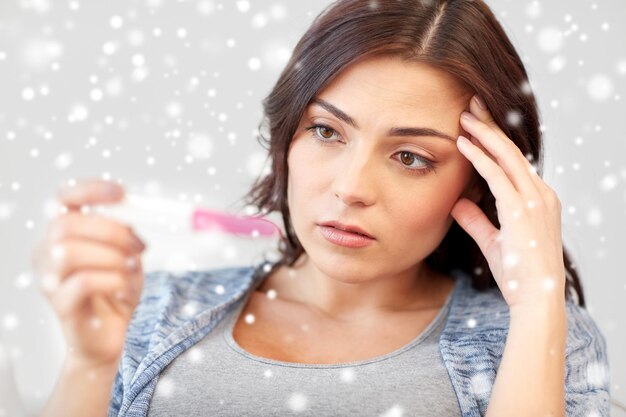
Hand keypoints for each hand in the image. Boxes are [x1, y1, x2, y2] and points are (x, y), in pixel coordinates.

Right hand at [31, 178, 146, 366]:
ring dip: (111, 257)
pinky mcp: (61, 305)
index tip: (122, 193)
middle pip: (67, 225)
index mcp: (64, 234)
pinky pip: (83, 283)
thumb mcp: (128, 254)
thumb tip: (137, 212)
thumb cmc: (117, 290)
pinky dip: (113, 281)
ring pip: (69, 252)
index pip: (64, 198)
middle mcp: (48, 253)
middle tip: (140, 246)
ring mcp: (50, 280)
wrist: (111, 334)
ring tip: (132, 270)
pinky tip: (126, 290)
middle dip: (111, 231)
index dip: (90, 190)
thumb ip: (126, 232)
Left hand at [450, 95, 565, 308]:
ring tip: (463, 115)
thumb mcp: (492, 241)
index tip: (476, 124)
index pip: (514, 162)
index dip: (495, 140)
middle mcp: (540, 194)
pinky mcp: (521, 210)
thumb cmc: (518, 275)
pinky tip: (462, 143)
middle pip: (512, 150)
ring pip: (506, 156)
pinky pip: (497, 175)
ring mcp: (534, 200)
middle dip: (491, 125)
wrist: (536, 299)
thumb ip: (476, 219)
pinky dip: (479, 157)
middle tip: (471, 104)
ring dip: (483, 133)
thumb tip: (457, 203)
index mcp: (538, 200)